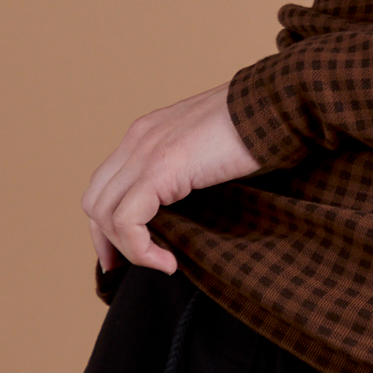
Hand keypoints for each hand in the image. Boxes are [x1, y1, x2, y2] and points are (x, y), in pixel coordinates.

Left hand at [81, 83, 259, 275]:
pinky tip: (169, 261)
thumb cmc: (259, 129)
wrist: (278, 105)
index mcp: (146, 132)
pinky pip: (127, 221)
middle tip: (131, 267)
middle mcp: (138, 139)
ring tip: (162, 261)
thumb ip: (187, 169)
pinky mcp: (160, 168)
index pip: (104, 184)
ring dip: (128, 248)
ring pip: (104, 213)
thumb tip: (185, 207)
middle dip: (107, 241)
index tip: (122, 255)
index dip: (106, 224)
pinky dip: (141, 250)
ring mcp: (145, 151)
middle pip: (95, 200)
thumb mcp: (208, 149)